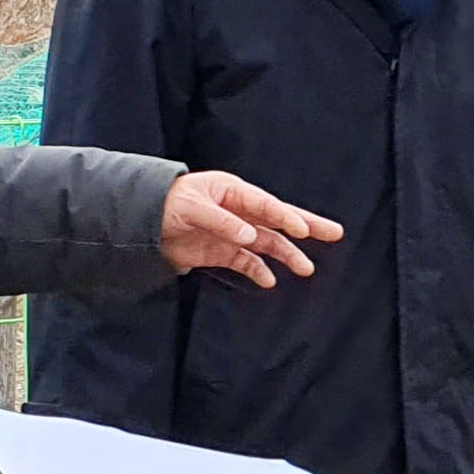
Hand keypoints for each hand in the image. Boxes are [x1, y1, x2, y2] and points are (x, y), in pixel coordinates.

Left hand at [161, 170, 344, 287]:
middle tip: (335, 233)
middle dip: (306, 226)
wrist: (138, 222)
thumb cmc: (164, 203)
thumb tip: (250, 236)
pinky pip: (246, 261)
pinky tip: (269, 281)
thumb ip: (222, 222)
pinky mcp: (221, 251)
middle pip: (278, 219)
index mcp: (232, 191)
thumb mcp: (191, 208)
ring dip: (286, 255)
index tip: (303, 230)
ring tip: (306, 269)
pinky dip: (258, 271)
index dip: (286, 216)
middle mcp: (238, 210)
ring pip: (267, 243)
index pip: (266, 204)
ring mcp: (232, 232)